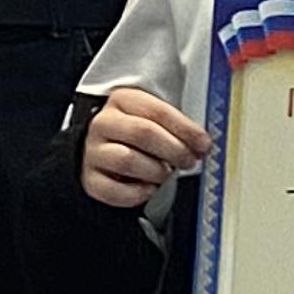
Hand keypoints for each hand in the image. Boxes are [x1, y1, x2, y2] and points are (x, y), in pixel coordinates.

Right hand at [83, 86, 205, 208]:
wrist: (100, 152)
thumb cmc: (133, 136)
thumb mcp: (152, 120)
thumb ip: (176, 128)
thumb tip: (202, 144)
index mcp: (123, 100)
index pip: (158, 111)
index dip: (186, 130)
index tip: (204, 144)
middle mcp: (104, 123)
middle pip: (143, 133)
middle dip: (174, 150)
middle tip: (189, 161)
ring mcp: (93, 151)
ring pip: (127, 160)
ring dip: (155, 171)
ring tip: (166, 174)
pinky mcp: (90, 179)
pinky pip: (114, 190)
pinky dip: (137, 193)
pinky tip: (149, 189)